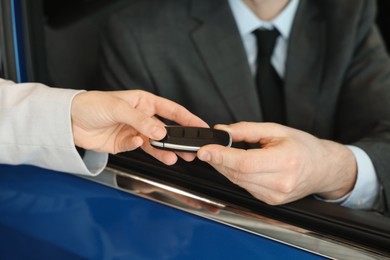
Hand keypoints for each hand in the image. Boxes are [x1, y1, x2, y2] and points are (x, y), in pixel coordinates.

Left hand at [71, 90, 207, 164]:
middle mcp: (141, 117)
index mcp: (144, 102)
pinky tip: (138, 145)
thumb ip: (141, 121)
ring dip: (164, 151)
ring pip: (155, 143)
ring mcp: (134, 131)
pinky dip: (140, 148)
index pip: (171, 110)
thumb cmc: (91, 105)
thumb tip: (161, 133)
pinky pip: (137, 148)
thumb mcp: (118, 108)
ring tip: (174, 158)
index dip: (188, 118)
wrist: (68, 121)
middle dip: (178, 140)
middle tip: (190, 150)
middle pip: (166, 130)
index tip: (201, 126)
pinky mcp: (124, 144)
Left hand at [197, 122, 356, 204]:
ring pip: (238, 182)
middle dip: (218, 161)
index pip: (244, 163)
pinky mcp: (270, 201)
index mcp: (285, 162)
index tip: (205, 150)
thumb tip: (222, 131)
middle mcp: (280, 183)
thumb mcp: (277, 130)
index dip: (221, 157)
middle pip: (237, 174)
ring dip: (224, 168)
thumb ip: (246, 130)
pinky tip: (235, 165)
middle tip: (207, 149)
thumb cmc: (304, 148)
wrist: (323, 169)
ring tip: (220, 154)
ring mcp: (275, 196)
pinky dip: (235, 175)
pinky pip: (244, 187)